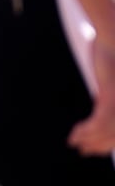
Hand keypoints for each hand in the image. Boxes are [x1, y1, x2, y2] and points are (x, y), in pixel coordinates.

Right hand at [70, 37, 114, 154]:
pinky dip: (86, 131)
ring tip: (75, 142)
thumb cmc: (112, 49)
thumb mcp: (110, 78)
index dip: (109, 144)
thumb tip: (97, 98)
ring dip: (89, 140)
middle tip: (84, 151)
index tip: (94, 149)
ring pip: (108, 133)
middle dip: (100, 146)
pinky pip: (99, 122)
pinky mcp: (112, 97)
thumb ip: (106, 92)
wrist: (114, 34)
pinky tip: (75, 132)